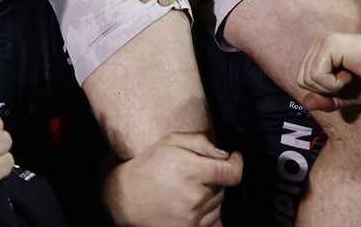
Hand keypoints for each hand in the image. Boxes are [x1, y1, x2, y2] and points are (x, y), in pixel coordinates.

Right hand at [102, 132, 241, 226]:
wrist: (124, 198)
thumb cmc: (148, 166)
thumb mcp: (171, 142)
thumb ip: (201, 143)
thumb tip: (225, 154)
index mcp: (192, 171)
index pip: (232, 173)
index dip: (237, 163)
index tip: (234, 158)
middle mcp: (195, 196)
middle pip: (224, 189)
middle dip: (217, 178)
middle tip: (199, 173)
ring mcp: (192, 218)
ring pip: (219, 206)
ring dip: (212, 197)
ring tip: (192, 189)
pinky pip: (213, 224)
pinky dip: (210, 215)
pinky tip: (198, 207)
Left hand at [298, 32, 360, 111]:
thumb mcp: (348, 97)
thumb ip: (326, 100)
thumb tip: (305, 104)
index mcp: (322, 51)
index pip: (304, 80)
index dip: (324, 92)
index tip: (346, 83)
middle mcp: (321, 42)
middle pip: (302, 79)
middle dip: (325, 91)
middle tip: (349, 81)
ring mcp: (325, 41)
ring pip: (307, 79)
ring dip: (331, 87)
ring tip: (351, 76)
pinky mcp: (331, 44)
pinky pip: (317, 76)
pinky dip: (334, 84)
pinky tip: (351, 74)